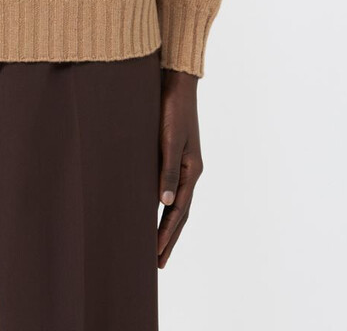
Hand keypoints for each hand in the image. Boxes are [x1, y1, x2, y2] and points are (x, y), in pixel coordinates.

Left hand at [157, 67, 202, 267]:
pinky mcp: (175, 154)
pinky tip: (155, 210)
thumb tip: (165, 202)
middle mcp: (190, 170)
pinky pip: (170, 187)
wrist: (176, 83)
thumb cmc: (172, 109)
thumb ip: (168, 169)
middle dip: (170, 238)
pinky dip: (165, 205)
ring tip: (157, 245)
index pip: (178, 211)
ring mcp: (184, 163)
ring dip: (168, 225)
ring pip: (177, 203)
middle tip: (159, 263)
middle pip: (180, 213)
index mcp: (191, 170)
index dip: (167, 234)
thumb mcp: (169, 139)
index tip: (157, 255)